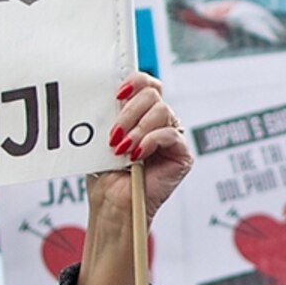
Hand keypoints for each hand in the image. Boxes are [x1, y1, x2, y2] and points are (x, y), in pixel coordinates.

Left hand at [79, 72, 191, 284]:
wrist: (111, 203)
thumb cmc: (105, 173)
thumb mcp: (103, 135)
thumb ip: (110, 112)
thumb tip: (109, 91)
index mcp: (141, 112)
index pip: (147, 84)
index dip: (135, 81)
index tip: (116, 93)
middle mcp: (160, 121)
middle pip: (154, 94)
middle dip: (129, 111)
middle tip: (114, 134)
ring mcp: (172, 136)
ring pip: (162, 111)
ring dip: (138, 129)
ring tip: (121, 149)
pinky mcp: (182, 154)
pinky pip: (171, 134)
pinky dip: (150, 141)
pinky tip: (137, 155)